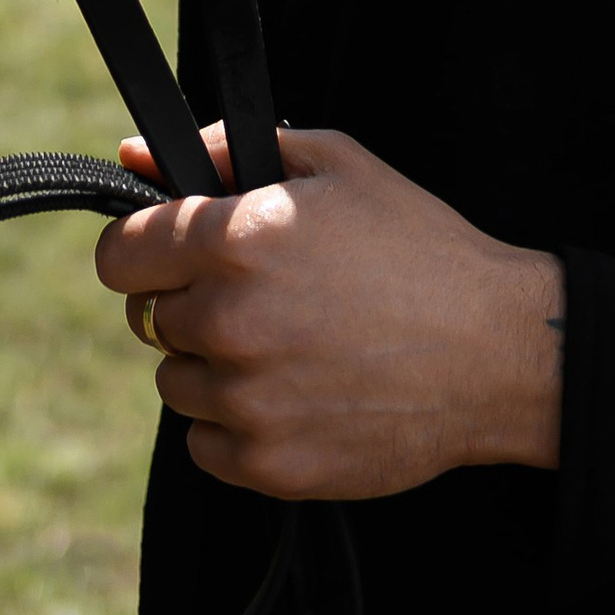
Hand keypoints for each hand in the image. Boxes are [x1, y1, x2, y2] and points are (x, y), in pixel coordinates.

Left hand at [93, 122, 561, 500]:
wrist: (495, 351)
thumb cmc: (417, 248)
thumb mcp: (334, 165)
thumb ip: (226, 149)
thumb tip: (135, 153)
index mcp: (235, 237)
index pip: (119, 255)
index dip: (144, 250)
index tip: (173, 256)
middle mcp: (230, 320)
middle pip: (149, 318)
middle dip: (192, 303)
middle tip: (260, 298)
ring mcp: (247, 400)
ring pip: (175, 383)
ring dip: (213, 366)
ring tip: (287, 346)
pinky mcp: (269, 464)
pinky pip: (204, 445)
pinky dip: (236, 425)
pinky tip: (295, 394)